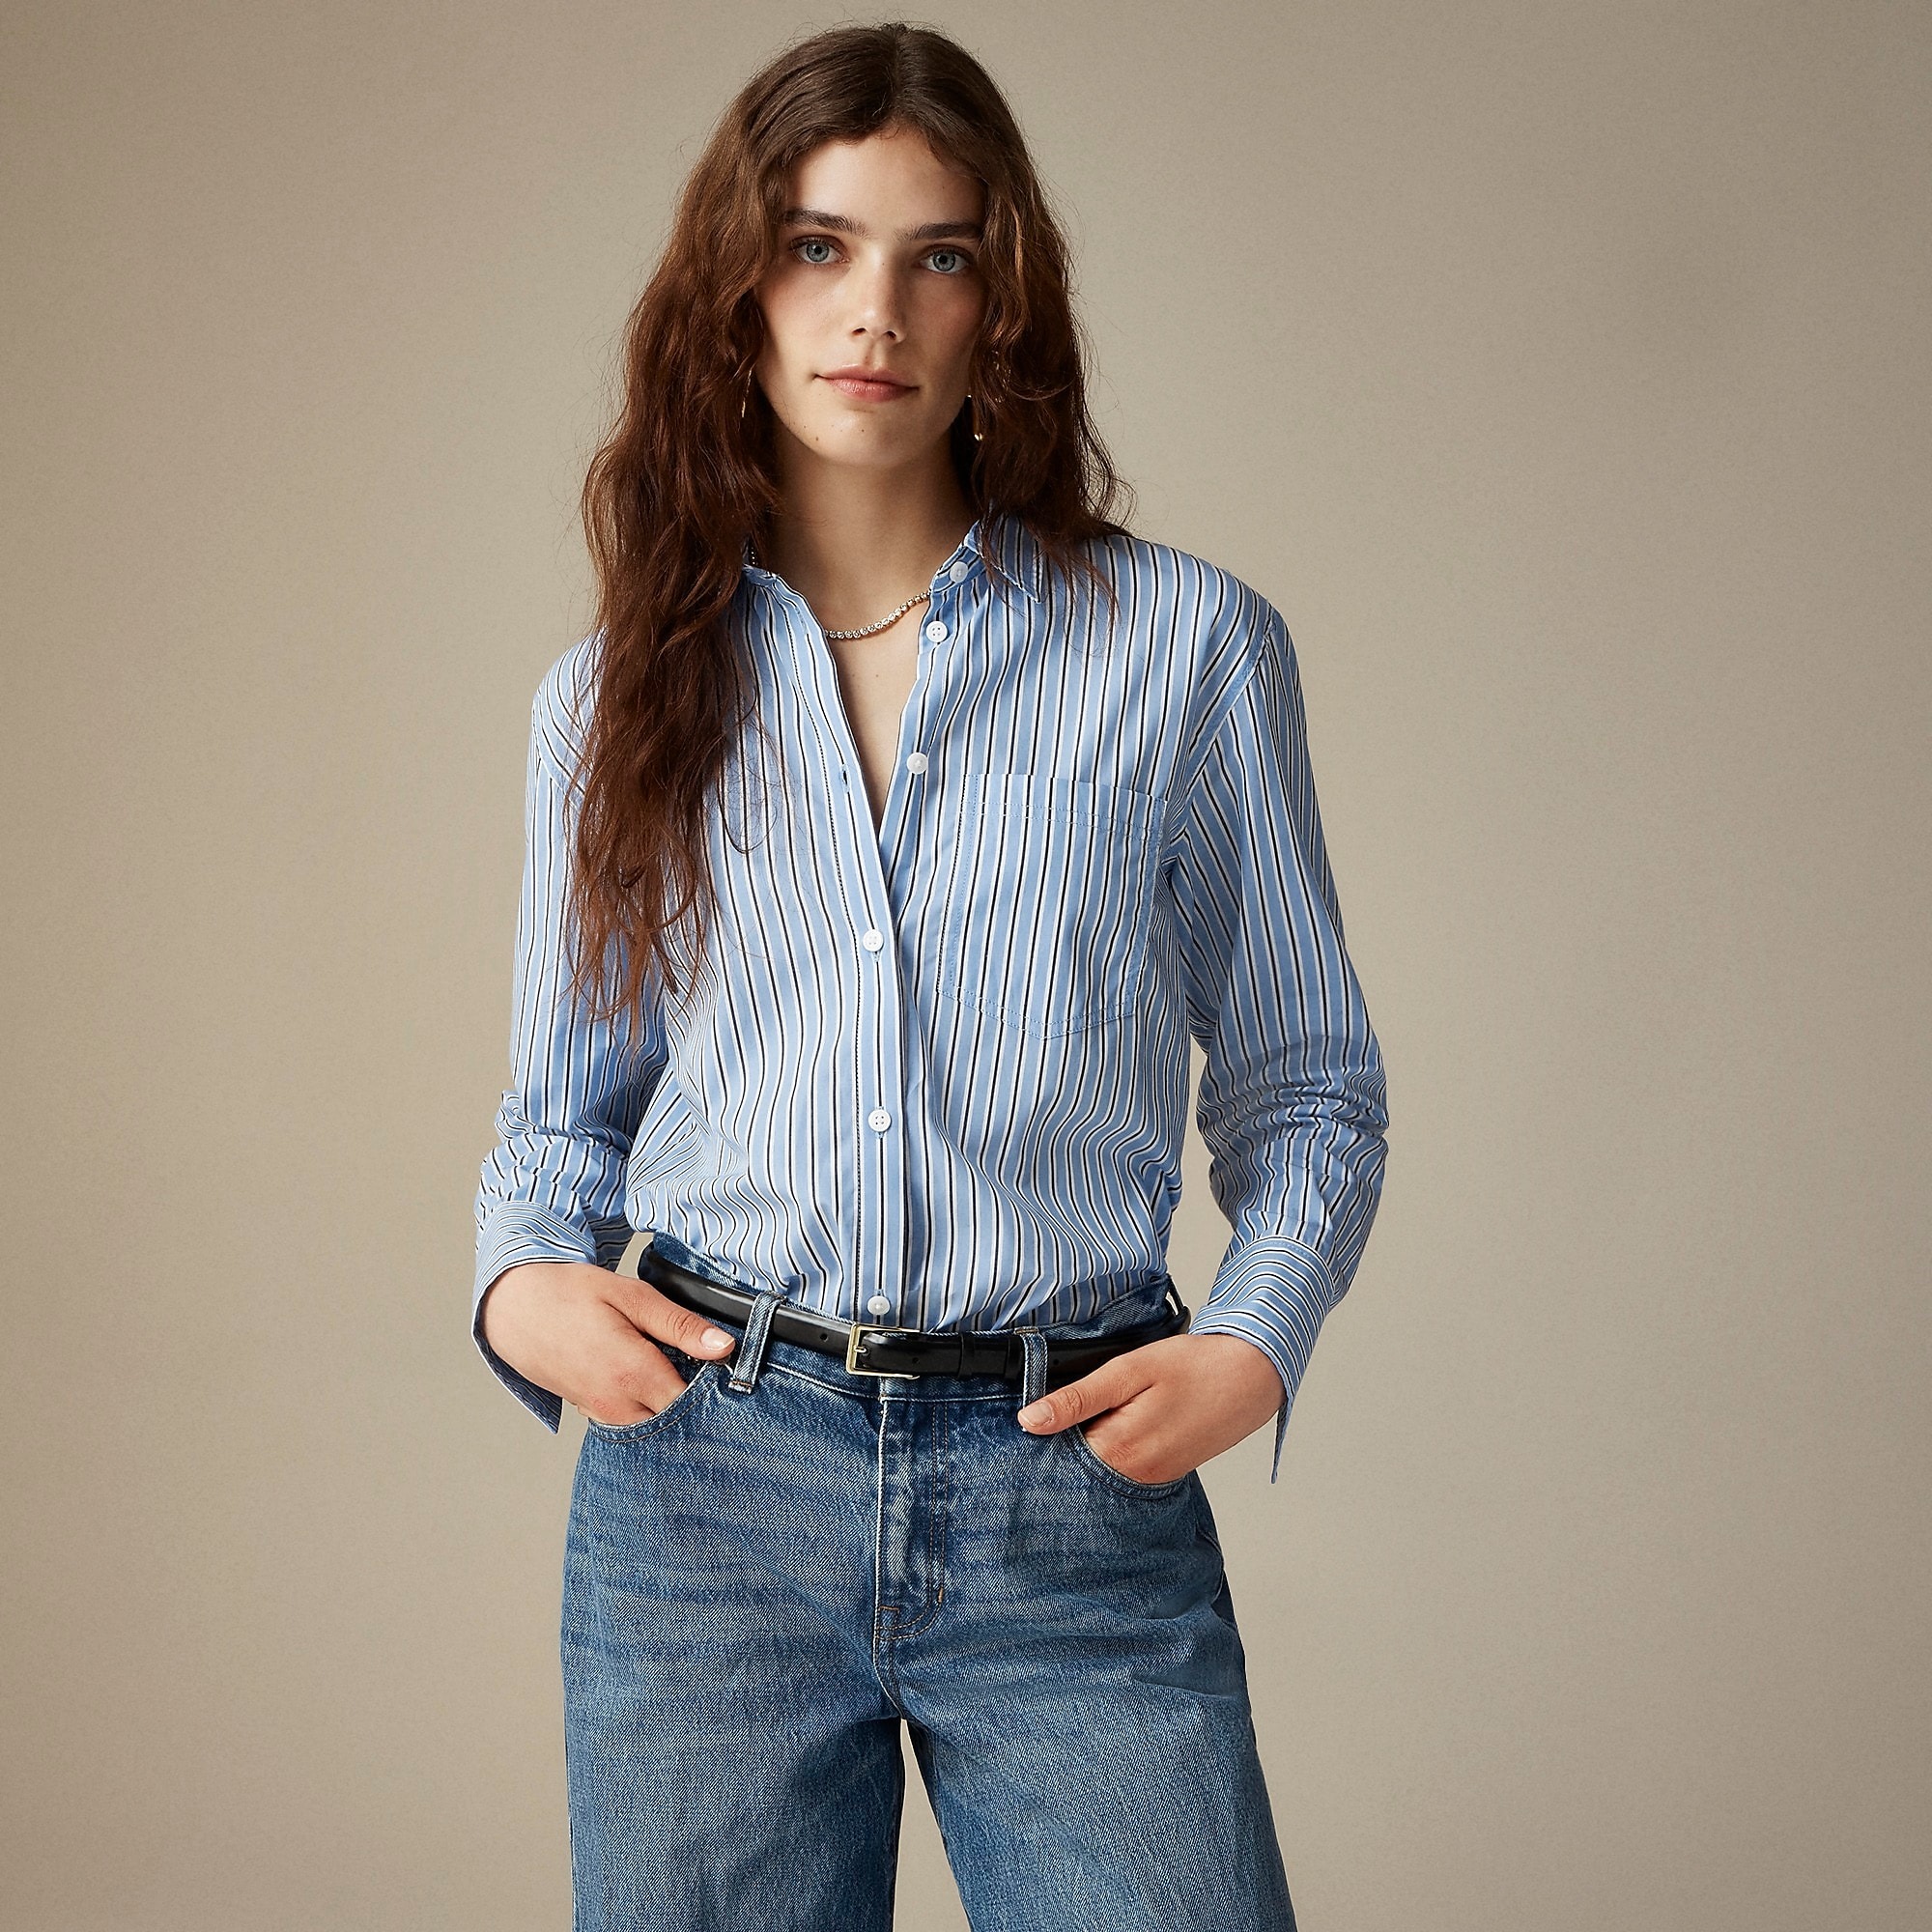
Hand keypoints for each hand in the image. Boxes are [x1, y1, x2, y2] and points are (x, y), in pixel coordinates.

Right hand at [479, 1259, 736, 1426]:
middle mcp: (617, 1404)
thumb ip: (681, 1326)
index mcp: (633, 1373)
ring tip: (679, 1371)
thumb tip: (725, 1347)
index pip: (693, 1405)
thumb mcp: (632, 1297)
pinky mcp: (592, 1413)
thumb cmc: (571, 1295)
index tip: (732, 1373)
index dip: (717, 1392)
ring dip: (671, 1406)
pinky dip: (647, 1407)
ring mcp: (601, 1414)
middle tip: (710, 1371)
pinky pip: (631, 1422)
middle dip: (698, 1402)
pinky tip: (653, 1380)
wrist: (515, 1308)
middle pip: (676, 1421)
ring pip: (654, 1425)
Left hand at [1015, 1332, 1284, 1484]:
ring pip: (1100, 1469)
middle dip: (1061, 1447)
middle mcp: (1134, 1476)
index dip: (1039, 1438)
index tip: (1027, 1424)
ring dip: (1088, 1447)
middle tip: (1061, 1417)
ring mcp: (1152, 1478)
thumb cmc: (1193, 1367)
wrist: (1251, 1376)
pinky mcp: (1165, 1473)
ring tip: (1093, 1415)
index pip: (1055, 1459)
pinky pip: (1125, 1468)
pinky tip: (1117, 1424)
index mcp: (1119, 1451)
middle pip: (1076, 1469)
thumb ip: (1078, 1398)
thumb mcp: (1129, 1370)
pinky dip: (1113, 1450)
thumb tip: (1029, 1421)